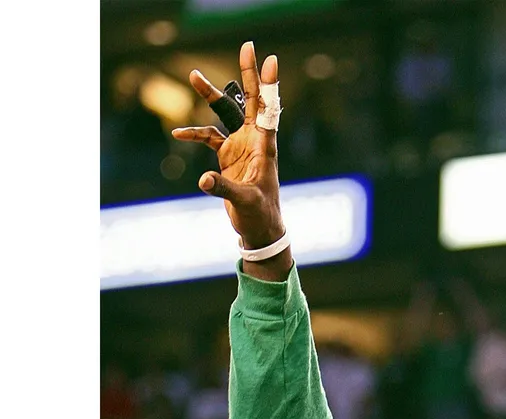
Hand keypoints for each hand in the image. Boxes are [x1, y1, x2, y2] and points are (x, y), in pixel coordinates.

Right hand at [172, 41, 283, 250]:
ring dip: (210, 95)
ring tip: (193, 76)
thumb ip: (223, 188)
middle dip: (248, 74)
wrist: (259, 229)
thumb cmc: (260, 215)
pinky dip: (194, 133)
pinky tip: (178, 134)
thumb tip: (202, 180)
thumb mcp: (244, 202)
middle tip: (247, 45)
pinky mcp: (228, 156)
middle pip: (250, 101)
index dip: (268, 86)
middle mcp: (254, 141)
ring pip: (226, 113)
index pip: (268, 110)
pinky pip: (209, 136)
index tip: (270, 59)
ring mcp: (241, 146)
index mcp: (265, 147)